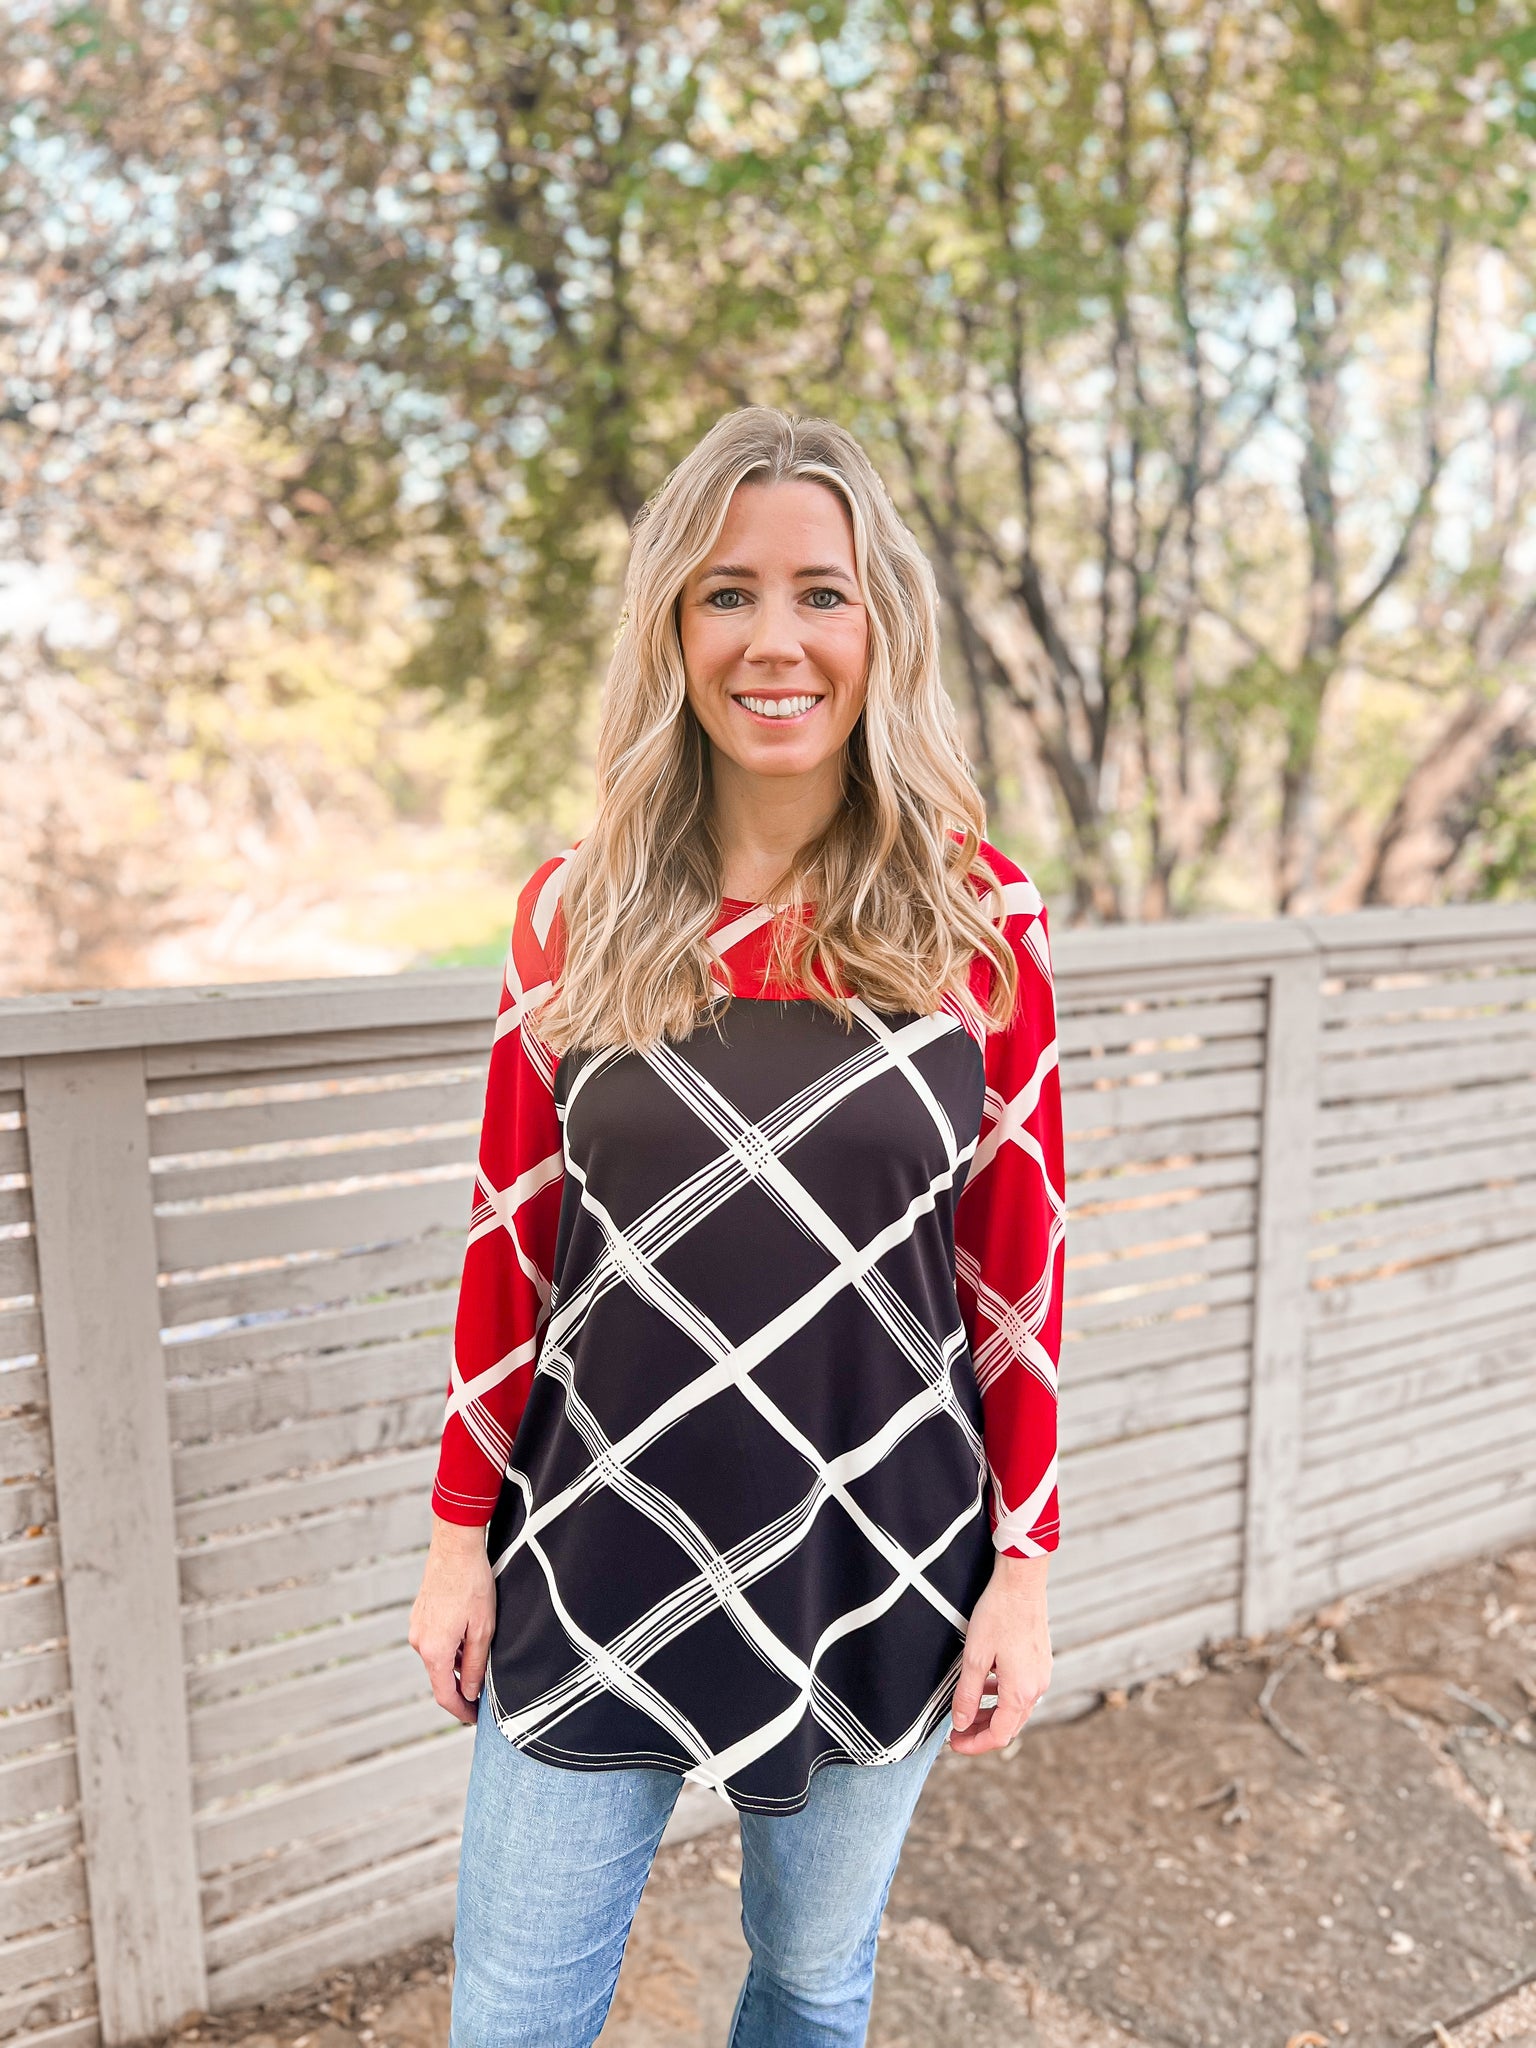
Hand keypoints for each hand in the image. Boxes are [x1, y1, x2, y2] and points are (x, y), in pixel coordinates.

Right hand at [409, 1516, 496, 1724]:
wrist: (455, 1547)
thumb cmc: (473, 1585)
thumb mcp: (483, 1629)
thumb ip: (476, 1665)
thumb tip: (471, 1692)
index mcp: (434, 1650)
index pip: (445, 1695)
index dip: (461, 1711)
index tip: (475, 1719)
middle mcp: (419, 1642)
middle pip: (440, 1678)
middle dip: (461, 1689)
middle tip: (484, 1696)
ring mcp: (416, 1628)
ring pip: (438, 1659)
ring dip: (457, 1666)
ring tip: (480, 1658)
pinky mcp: (419, 1616)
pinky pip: (434, 1643)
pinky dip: (449, 1649)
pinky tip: (467, 1637)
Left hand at [948, 1552, 1051, 1754]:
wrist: (1022, 1582)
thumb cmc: (998, 1614)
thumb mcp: (975, 1657)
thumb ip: (968, 1695)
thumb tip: (961, 1723)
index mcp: (1021, 1691)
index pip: (1000, 1735)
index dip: (975, 1744)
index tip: (955, 1744)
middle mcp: (1037, 1687)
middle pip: (1010, 1725)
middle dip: (982, 1731)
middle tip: (958, 1732)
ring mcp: (1041, 1674)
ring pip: (1016, 1708)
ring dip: (992, 1713)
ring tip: (968, 1710)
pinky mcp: (1040, 1662)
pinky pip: (1021, 1690)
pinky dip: (1002, 1696)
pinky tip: (986, 1685)